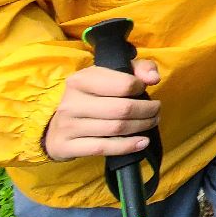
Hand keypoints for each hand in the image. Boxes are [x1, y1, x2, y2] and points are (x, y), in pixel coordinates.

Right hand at [44, 60, 160, 160]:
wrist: (59, 122)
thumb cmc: (93, 95)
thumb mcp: (112, 74)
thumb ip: (139, 68)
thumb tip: (153, 78)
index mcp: (81, 80)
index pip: (124, 84)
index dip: (141, 88)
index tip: (145, 90)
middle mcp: (71, 103)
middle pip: (123, 109)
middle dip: (147, 111)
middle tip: (156, 111)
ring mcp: (67, 126)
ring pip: (116, 129)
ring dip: (142, 127)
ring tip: (152, 122)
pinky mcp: (65, 146)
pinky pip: (103, 148)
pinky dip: (127, 146)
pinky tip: (142, 142)